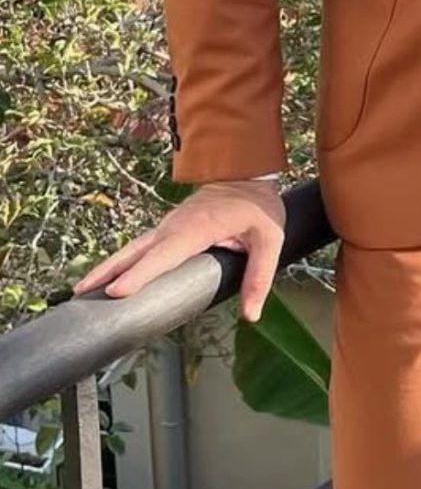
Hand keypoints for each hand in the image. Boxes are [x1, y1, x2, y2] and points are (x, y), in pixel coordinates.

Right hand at [69, 180, 285, 322]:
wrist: (246, 174)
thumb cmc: (257, 208)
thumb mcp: (270, 240)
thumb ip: (259, 276)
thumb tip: (250, 314)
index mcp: (198, 228)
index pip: (165, 254)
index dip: (142, 273)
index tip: (118, 290)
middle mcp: (175, 226)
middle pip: (136, 252)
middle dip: (109, 272)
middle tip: (82, 293)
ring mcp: (167, 227)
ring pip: (132, 249)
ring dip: (107, 267)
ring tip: (82, 289)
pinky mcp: (166, 230)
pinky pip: (139, 248)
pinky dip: (119, 262)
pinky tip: (106, 278)